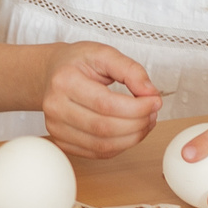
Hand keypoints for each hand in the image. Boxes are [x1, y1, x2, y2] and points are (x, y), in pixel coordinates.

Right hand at [40, 41, 160, 157]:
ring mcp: (55, 128)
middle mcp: (55, 107)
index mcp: (65, 81)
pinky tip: (129, 132)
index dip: (137, 108)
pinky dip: (120, 146)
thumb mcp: (104, 53)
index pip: (106, 104)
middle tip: (152, 113)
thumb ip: (130, 70)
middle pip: (104, 128)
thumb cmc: (77, 62)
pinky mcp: (61, 141)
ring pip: (102, 146)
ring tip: (145, 122)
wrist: (52, 72)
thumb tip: (150, 93)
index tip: (155, 102)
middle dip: (137, 124)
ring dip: (132, 138)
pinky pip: (97, 153)